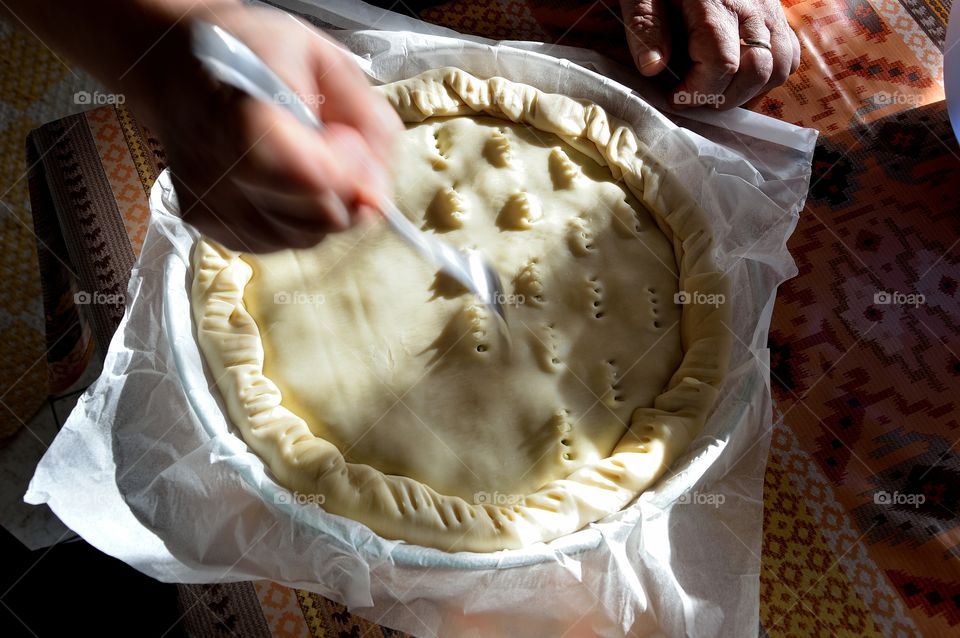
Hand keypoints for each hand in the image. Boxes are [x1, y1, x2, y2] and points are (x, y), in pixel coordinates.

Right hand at [134, 4, 402, 251]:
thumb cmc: (252, 51)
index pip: (318, 181)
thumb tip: (378, 194)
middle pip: (317, 219)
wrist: (172, 59)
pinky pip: (274, 242)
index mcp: (244, 121)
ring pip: (301, 239)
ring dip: (321, 208)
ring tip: (304, 160)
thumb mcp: (326, 60)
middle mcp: (218, 172)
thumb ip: (369, 124)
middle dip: (345, 191)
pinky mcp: (204, 222)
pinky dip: (292, 219)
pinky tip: (282, 181)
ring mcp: (209, 204)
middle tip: (328, 146)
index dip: (351, 169)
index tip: (344, 136)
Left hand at [620, 0, 800, 109]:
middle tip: (696, 98)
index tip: (675, 96)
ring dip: (749, 91)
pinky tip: (740, 77)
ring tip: (718, 91)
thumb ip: (646, 27)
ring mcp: (768, 10)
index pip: (721, 63)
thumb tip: (653, 68)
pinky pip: (789, 54)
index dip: (697, 91)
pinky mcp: (776, 12)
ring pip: (779, 67)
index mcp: (713, 3)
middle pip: (756, 70)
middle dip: (723, 98)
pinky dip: (769, 75)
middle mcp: (749, 7)